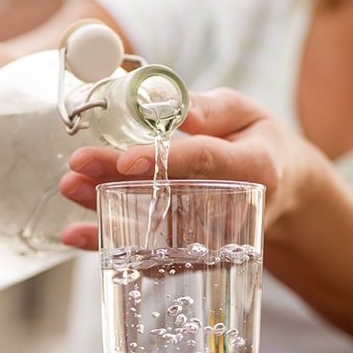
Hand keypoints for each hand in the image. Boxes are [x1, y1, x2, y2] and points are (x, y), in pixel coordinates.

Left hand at [59, 87, 317, 249]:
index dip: (162, 162)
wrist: (282, 189)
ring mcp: (215, 237)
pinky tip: (75, 235)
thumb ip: (210, 109)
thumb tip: (167, 102)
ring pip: (153, 228)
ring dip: (107, 211)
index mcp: (254, 168)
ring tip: (70, 189)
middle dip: (118, 184)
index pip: (203, 162)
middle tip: (76, 168)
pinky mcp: (196, 250)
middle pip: (168, 197)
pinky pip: (150, 251)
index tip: (124, 160)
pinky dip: (111, 243)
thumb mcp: (247, 112)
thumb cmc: (260, 142)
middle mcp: (235, 208)